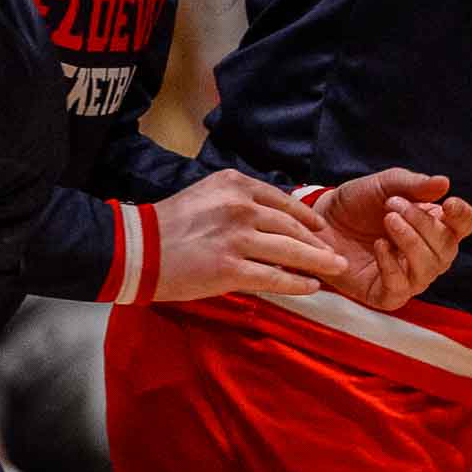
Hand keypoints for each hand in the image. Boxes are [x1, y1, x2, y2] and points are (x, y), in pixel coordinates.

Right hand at [150, 168, 348, 301]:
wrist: (135, 249)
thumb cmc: (167, 224)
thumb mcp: (207, 195)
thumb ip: (238, 201)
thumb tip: (271, 218)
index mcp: (235, 184)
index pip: (283, 201)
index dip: (307, 216)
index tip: (321, 228)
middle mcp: (240, 207)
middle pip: (292, 226)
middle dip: (318, 242)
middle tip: (336, 253)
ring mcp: (237, 238)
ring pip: (290, 250)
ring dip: (317, 261)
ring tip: (334, 269)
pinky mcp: (230, 269)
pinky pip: (274, 277)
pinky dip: (297, 283)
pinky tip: (310, 286)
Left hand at [313, 168, 471, 311]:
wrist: (320, 221)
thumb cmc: (357, 202)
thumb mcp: (384, 185)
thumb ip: (414, 184)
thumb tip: (445, 183)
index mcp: (433, 224)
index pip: (464, 225)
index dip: (462, 216)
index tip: (448, 204)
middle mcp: (427, 253)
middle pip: (448, 248)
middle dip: (424, 225)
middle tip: (393, 207)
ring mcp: (408, 276)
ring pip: (429, 269)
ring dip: (410, 243)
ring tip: (387, 222)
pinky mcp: (385, 294)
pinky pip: (401, 288)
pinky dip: (392, 265)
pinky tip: (379, 246)